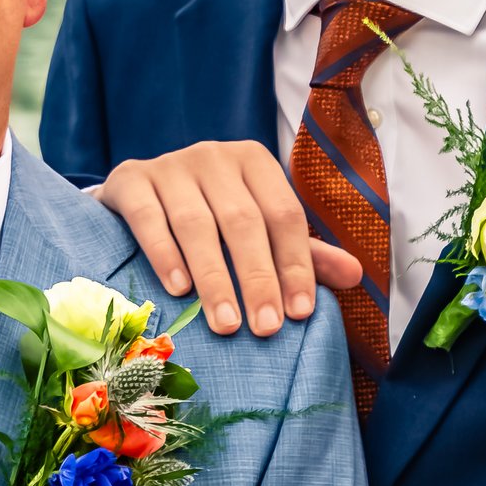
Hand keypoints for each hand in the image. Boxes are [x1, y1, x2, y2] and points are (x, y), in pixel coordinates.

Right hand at [98, 140, 362, 337]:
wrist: (136, 192)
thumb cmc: (208, 215)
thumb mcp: (257, 228)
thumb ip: (301, 252)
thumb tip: (356, 275)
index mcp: (254, 161)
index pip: (284, 214)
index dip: (296, 265)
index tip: (300, 313)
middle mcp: (213, 156)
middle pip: (243, 220)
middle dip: (258, 279)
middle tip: (266, 328)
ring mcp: (169, 165)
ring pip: (196, 223)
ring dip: (214, 278)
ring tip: (226, 324)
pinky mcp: (130, 179)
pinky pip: (149, 217)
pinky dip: (164, 254)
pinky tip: (178, 290)